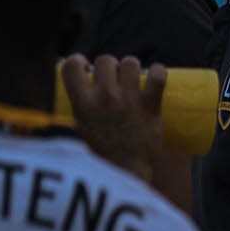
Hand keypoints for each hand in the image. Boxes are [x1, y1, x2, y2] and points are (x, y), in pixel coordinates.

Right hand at [60, 53, 165, 181]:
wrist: (125, 170)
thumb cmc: (100, 150)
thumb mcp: (78, 126)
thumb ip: (79, 104)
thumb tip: (79, 84)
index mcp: (82, 103)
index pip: (72, 65)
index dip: (79, 62)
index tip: (85, 67)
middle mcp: (104, 97)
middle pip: (105, 60)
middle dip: (108, 67)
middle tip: (112, 79)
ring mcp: (129, 100)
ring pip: (130, 63)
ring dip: (130, 69)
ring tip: (131, 81)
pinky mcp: (150, 105)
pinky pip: (157, 75)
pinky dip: (157, 72)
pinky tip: (153, 77)